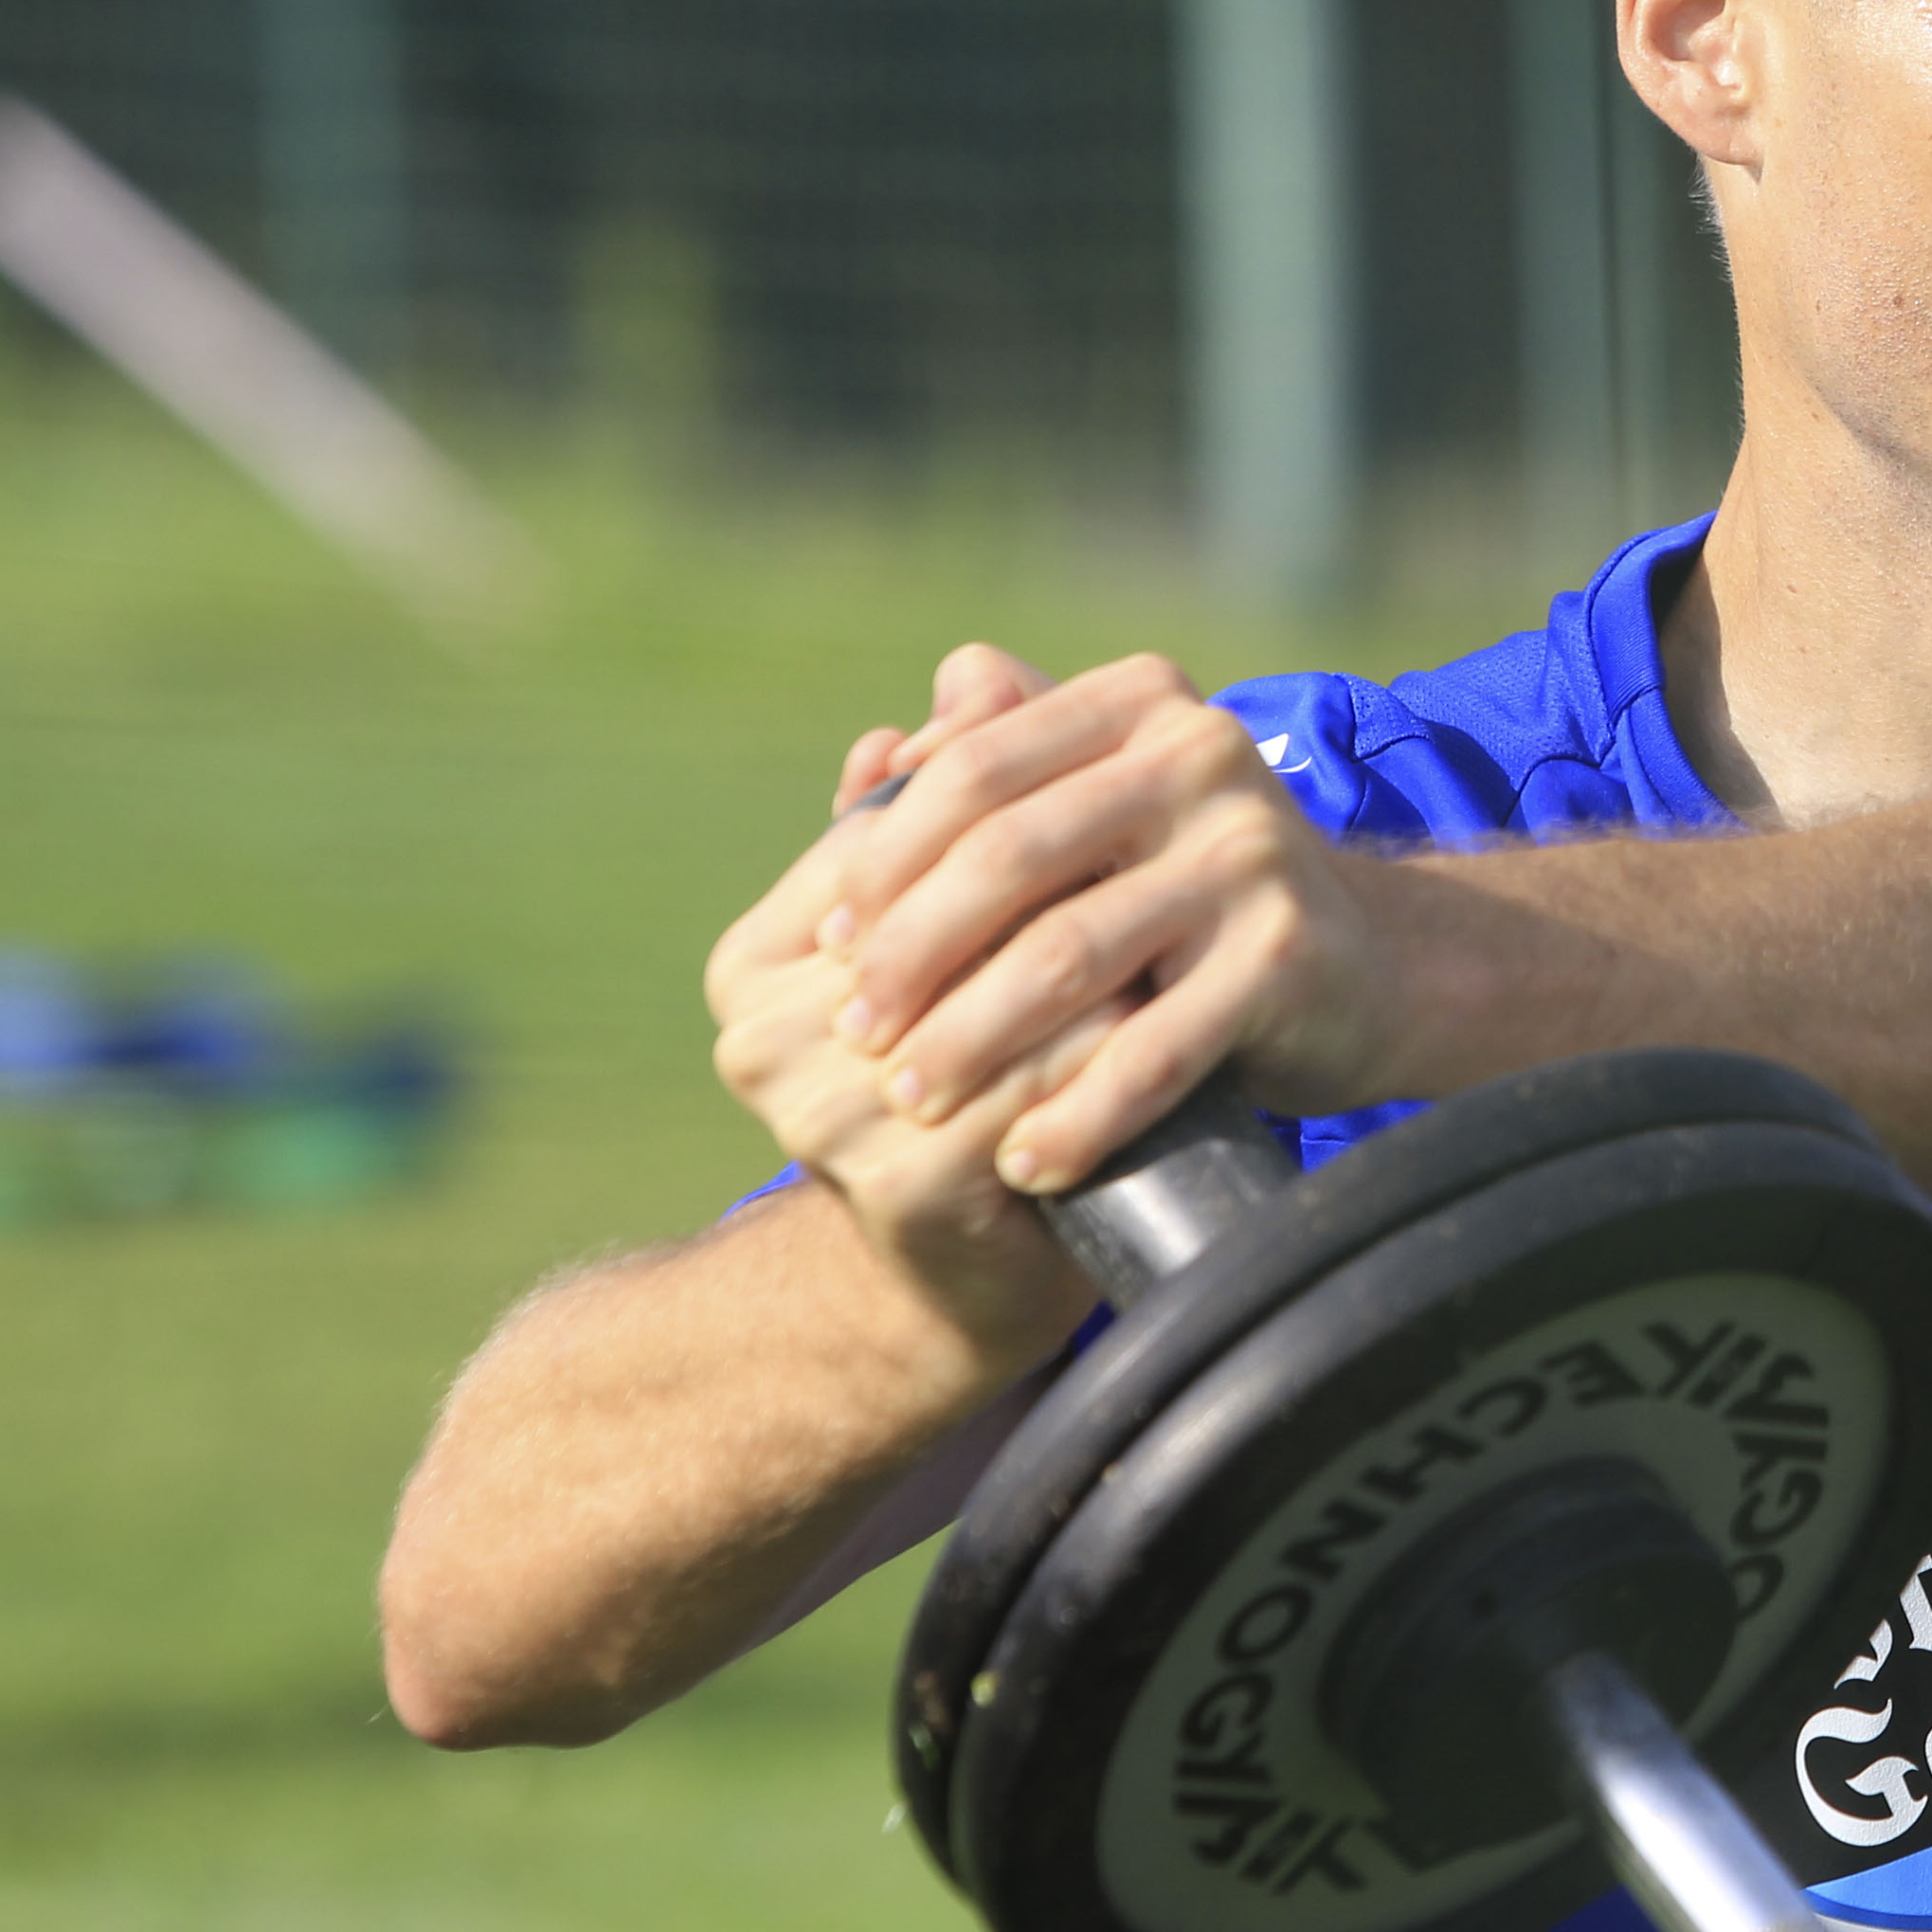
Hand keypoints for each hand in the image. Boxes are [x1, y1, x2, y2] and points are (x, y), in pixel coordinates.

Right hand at [700, 642, 1102, 1363]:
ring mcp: (818, 1120)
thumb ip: (955, 806)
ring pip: (984, 1004)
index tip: (1101, 765)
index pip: (886, 846)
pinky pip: (1020, 1097)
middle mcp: (759, 1037)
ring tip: (1178, 922)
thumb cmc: (971, 1066)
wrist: (968, 1259)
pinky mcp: (895, 1189)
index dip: (1000, 807)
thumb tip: (970, 672)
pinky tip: (1168, 1027)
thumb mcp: (962, 926)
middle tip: (1159, 832)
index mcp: (753, 960)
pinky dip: (1100, 1061)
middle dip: (1051, 877)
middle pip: (934, 921)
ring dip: (1088, 965)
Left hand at [817, 654, 1400, 1196]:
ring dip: (974, 1041)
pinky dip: (1081, 1116)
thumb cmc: (1191, 891)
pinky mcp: (1286, 955)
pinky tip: (1025, 1163)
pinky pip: (1156, 1050)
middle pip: (1010, 858)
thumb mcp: (1104, 810)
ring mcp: (1250, 854)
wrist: (1375, 968)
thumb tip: (869, 752)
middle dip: (913, 956)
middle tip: (853, 1037)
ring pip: (1069, 956)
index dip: (885, 858)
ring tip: (913, 1103)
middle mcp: (1201, 755)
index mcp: (1141, 703)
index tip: (825, 945)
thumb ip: (996, 765)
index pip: (976, 769)